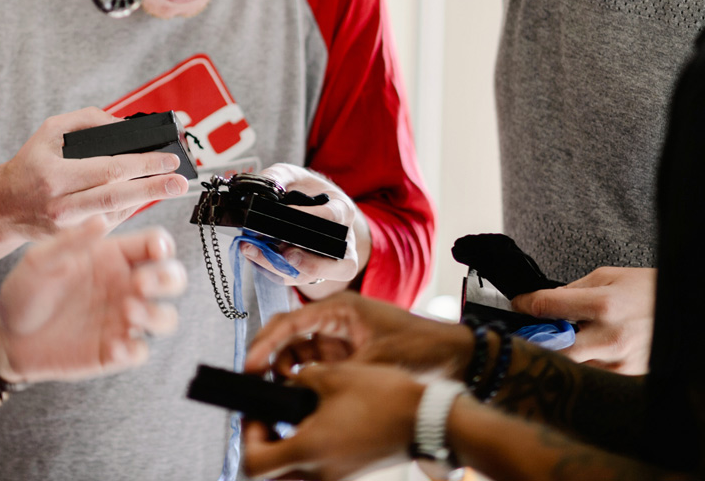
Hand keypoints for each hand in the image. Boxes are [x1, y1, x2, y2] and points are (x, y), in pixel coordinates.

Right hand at [0, 108, 189, 239]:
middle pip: (118, 197)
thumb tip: (125, 126)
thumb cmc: (30, 164)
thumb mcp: (50, 131)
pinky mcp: (74, 241)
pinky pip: (109, 223)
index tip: (169, 159)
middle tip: (181, 181)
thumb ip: (87, 120)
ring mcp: (69, 228)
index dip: (144, 165)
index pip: (109, 169)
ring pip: (116, 214)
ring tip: (172, 188)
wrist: (4, 207)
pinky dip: (129, 209)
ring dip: (146, 200)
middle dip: (154, 188)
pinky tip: (144, 197)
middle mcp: (62, 205)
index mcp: (55, 176)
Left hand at [0, 217, 185, 382]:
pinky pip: (140, 351)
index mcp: (114, 256)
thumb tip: (101, 219)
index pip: (154, 244)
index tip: (155, 250)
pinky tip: (113, 346)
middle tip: (142, 283)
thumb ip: (72, 241)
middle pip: (172, 278)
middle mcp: (125, 286)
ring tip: (128, 312)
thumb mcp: (42, 260)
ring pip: (166, 317)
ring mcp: (123, 320)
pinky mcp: (115, 351)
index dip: (163, 245)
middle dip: (168, 278)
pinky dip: (134, 349)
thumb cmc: (25, 289)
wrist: (7, 335)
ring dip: (157, 315)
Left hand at [241, 164, 365, 297]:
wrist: (309, 206)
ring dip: (280, 268)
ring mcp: (328, 262)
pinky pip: (293, 280)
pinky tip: (253, 256)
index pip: (333, 217)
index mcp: (342, 211)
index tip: (286, 212)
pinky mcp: (309, 274)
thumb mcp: (293, 175)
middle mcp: (342, 242)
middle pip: (333, 263)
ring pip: (310, 276)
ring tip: (252, 250)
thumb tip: (258, 189)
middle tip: (283, 253)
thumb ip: (277, 176)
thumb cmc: (303, 190)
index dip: (310, 217)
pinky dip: (271, 271)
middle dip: (306, 262)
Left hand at [242, 362, 422, 480]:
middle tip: (270, 419)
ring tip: (295, 419)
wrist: (425, 419)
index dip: (248, 438)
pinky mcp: (349, 475)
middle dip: (263, 446)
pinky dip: (309, 453)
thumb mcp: (333, 376)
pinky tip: (320, 424)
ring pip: (293, 475)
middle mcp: (319, 474)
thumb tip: (287, 381)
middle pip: (270, 474)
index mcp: (309, 451)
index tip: (257, 416)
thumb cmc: (384, 398)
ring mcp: (336, 478)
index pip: (254, 464)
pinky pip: (316, 471)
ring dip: (286, 450)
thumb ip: (300, 379)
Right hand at [244, 292, 465, 378]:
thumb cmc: (422, 347)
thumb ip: (337, 373)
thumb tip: (303, 388)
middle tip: (258, 382)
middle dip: (271, 356)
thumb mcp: (376, 360)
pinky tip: (301, 395)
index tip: (250, 364)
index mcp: (340, 309)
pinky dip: (304, 380)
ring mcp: (340, 339)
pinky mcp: (346, 357)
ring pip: (298, 352)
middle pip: (288, 334)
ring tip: (285, 393)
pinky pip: (314, 366)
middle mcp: (334, 320)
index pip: (290, 322)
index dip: (266, 343)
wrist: (454, 358)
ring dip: (287, 370)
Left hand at [511, 266, 654, 373]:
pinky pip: (593, 375)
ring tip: (563, 340)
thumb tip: (548, 301)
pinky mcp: (628, 377)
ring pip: (572, 366)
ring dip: (561, 354)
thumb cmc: (649, 290)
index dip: (526, 304)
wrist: (690, 311)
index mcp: (604, 305)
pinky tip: (587, 352)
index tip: (519, 304)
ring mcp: (619, 362)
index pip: (548, 306)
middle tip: (532, 332)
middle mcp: (610, 337)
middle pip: (555, 348)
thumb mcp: (609, 276)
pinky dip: (584, 365)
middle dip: (538, 340)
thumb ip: (574, 289)